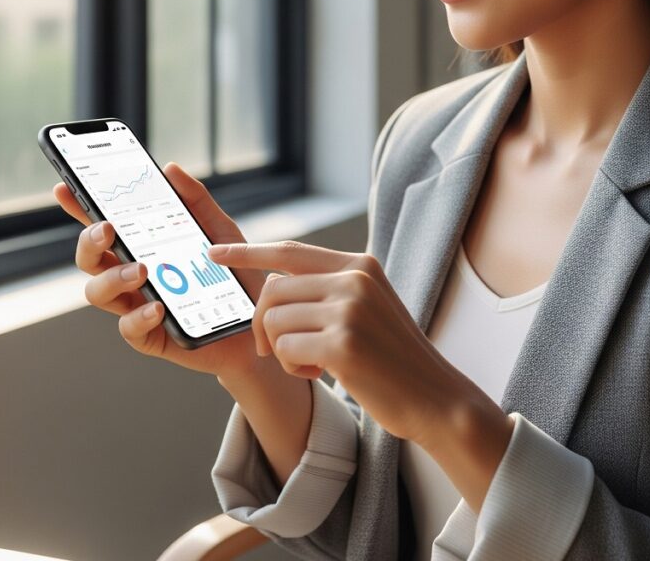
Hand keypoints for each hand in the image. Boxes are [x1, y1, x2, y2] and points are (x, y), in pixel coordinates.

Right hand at [55, 162, 274, 384]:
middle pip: (89, 258)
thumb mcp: (220, 230)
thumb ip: (195, 200)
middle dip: (88, 242)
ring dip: (111, 278)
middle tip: (107, 229)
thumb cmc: (233, 274)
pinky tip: (157, 306)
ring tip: (140, 270)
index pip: (101, 225)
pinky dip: (138, 316)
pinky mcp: (152, 335)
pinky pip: (128, 328)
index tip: (64, 187)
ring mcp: (137, 305)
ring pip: (97, 292)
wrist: (259, 320)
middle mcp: (131, 275)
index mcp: (141, 246)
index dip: (78, 207)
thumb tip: (170, 168)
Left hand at [205, 240, 475, 445]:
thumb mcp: (366, 307)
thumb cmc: (393, 357)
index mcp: (359, 264)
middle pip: (272, 290)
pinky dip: (294, 368)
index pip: (289, 251)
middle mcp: (353, 279)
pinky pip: (285, 349)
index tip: (213, 252)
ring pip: (273, 321)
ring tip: (313, 364)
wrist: (436, 398)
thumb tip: (271, 284)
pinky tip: (322, 374)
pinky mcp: (342, 344)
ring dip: (282, 351)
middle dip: (261, 325)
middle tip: (273, 350)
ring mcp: (349, 309)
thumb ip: (328, 289)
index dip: (247, 253)